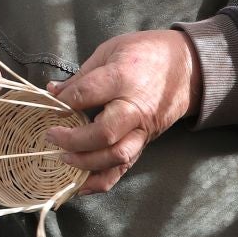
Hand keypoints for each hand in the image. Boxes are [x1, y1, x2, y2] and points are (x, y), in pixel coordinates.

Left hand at [45, 31, 201, 193]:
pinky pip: (124, 167)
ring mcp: (142, 130)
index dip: (63, 101)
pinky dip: (101, 181)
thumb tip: (53, 91)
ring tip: (63, 159)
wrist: (187, 67)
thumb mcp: (110, 51)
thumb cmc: (145, 53)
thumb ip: (82, 75)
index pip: (86, 94)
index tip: (50, 103)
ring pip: (116, 156)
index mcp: (123, 78)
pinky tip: (79, 186)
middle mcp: (134, 108)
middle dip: (73, 139)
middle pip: (104, 133)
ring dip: (86, 163)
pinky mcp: (145, 143)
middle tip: (51, 136)